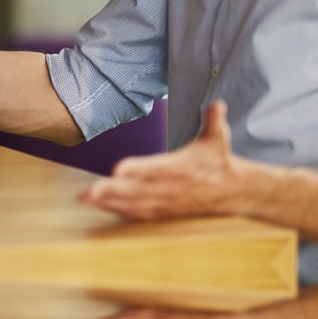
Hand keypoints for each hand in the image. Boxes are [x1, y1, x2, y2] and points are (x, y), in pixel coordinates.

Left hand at [79, 101, 241, 220]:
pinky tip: (98, 206)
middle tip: (88, 191)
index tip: (117, 169)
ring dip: (108, 203)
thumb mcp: (218, 138)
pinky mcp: (164, 211)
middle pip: (137, 190)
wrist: (233, 191)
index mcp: (180, 168)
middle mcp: (171, 188)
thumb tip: (217, 104)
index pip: (155, 168)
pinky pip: (138, 214)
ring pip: (134, 204)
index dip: (137, 169)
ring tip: (84, 199)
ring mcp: (166, 202)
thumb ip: (214, 121)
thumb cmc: (218, 159)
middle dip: (112, 191)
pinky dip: (118, 211)